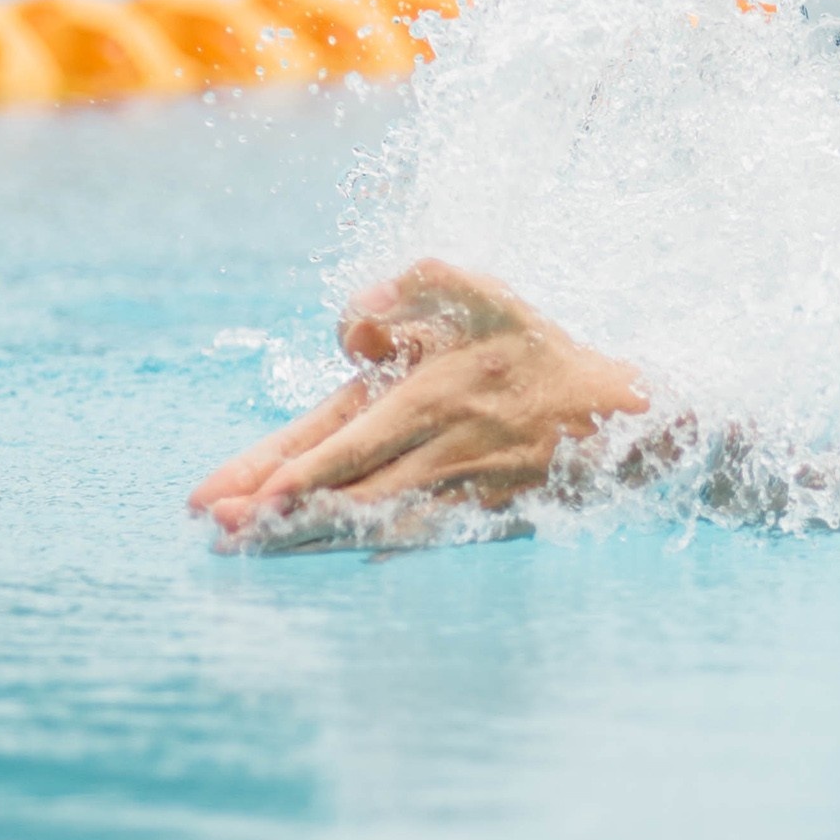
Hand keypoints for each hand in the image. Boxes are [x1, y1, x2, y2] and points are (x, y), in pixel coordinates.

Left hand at [189, 262, 649, 548]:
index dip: (296, 466)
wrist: (619, 419)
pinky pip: (409, 539)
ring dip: (306, 535)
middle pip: (345, 487)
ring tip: (249, 547)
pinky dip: (360, 552)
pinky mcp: (474, 516)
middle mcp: (437, 445)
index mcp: (430, 391)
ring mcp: (456, 487)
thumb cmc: (540, 352)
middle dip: (280, 511)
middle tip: (220, 529)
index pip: (346, 435)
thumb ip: (422, 282)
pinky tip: (321, 557)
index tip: (249, 493)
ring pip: (369, 518)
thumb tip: (351, 320)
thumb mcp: (487, 296)